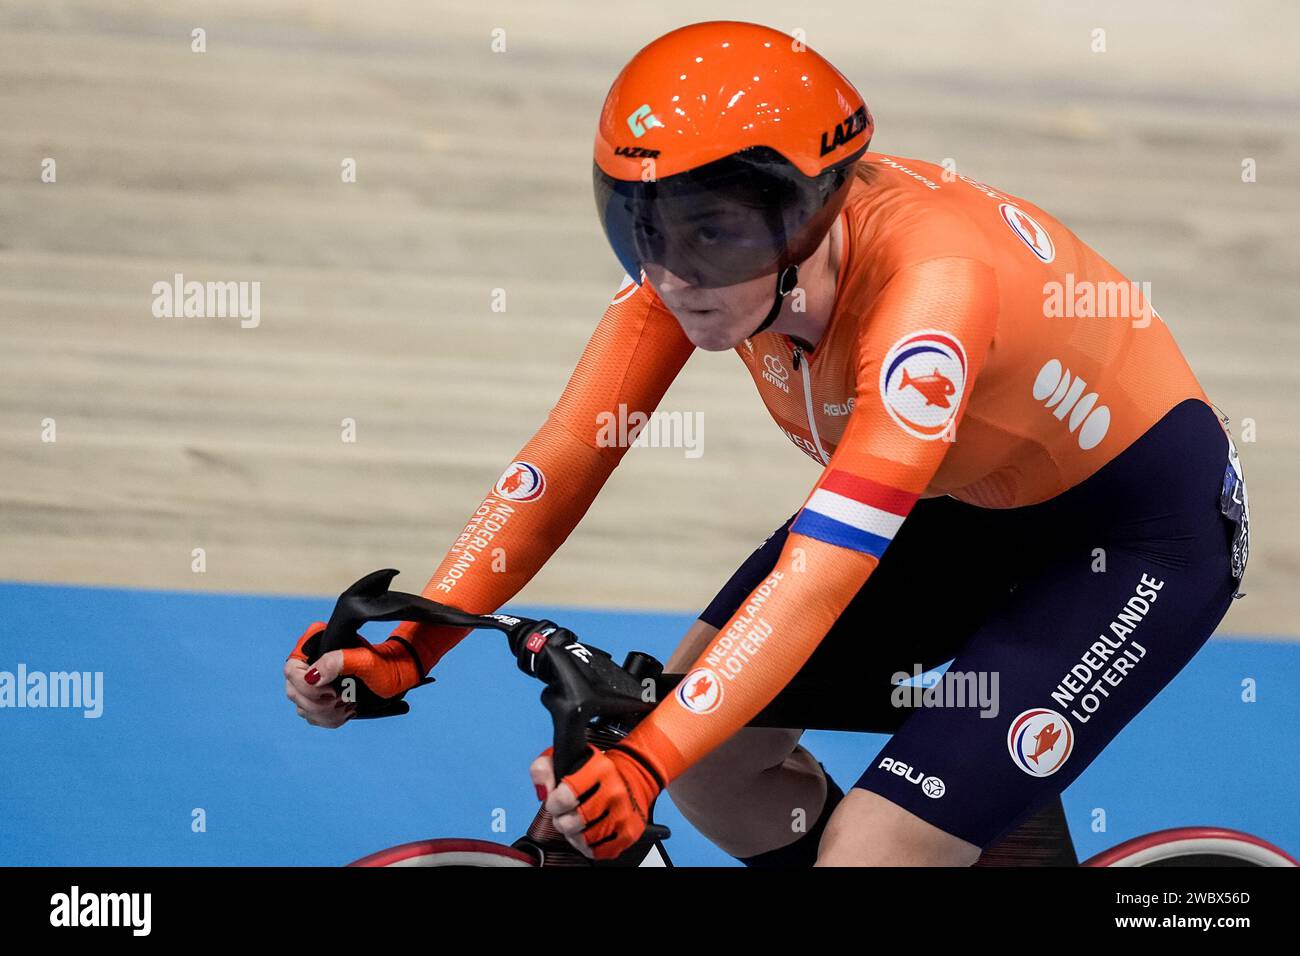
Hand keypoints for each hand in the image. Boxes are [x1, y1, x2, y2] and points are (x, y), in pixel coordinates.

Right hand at [283, 622, 422, 727]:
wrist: (397, 675)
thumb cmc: (385, 664)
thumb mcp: (365, 660)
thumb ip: (338, 661)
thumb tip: (312, 676)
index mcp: (316, 647)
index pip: (291, 669)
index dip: (307, 686)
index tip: (334, 691)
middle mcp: (310, 663)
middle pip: (294, 692)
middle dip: (320, 703)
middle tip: (345, 699)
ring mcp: (313, 682)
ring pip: (302, 707)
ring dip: (327, 713)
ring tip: (350, 704)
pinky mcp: (319, 698)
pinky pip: (311, 716)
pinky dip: (330, 719)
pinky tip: (347, 710)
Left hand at [530, 745, 661, 860]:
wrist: (633, 777)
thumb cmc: (596, 771)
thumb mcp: (567, 757)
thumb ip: (544, 769)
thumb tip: (543, 791)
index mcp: (599, 769)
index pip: (564, 797)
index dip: (553, 803)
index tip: (556, 800)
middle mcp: (614, 792)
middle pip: (571, 823)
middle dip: (561, 820)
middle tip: (566, 813)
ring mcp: (623, 814)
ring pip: (584, 840)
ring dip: (573, 834)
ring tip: (576, 823)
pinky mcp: (629, 833)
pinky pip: (598, 851)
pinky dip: (588, 846)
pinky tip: (588, 833)